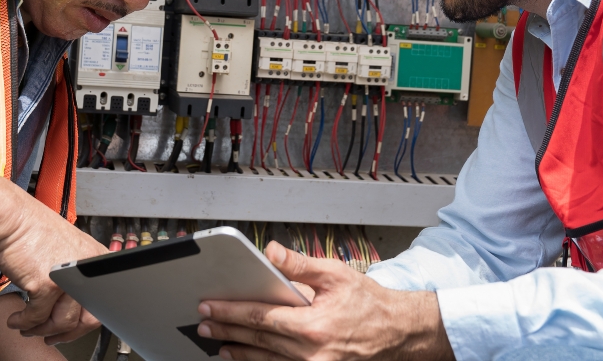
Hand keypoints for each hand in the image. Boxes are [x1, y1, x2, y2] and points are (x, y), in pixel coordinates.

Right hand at [0, 116, 107, 344]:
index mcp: (65, 236)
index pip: (101, 272)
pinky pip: (55, 308)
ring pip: (80, 306)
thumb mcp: (11, 226)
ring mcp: (59, 254)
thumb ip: (26, 244)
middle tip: (45, 323)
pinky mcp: (43, 266)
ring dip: (52, 322)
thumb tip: (31, 264)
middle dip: (73, 317)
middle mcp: (69, 243)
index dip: (93, 296)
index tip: (73, 310)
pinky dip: (36, 321)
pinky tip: (18, 315)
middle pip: (98, 294)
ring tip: (27, 319)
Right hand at [0, 192, 107, 343]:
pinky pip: (36, 317)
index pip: (101, 303)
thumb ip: (74, 276)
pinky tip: (17, 320)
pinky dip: (24, 323)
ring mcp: (67, 279)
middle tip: (51, 336)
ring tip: (29, 327)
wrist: (11, 219)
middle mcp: (86, 270)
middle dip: (66, 333)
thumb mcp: (67, 251)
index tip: (71, 329)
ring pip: (60, 322)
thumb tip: (71, 305)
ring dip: (41, 330)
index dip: (84, 322)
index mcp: (96, 260)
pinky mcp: (45, 285)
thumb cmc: (33, 230)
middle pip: (86, 319)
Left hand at [197, 242, 453, 360]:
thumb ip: (300, 265)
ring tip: (219, 344)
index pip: (260, 317)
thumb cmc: (369, 304)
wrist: (398, 333)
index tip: (209, 307)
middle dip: (227, 331)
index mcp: (313, 324)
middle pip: (257, 342)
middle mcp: (311, 352)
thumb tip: (271, 252)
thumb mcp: (336, 274)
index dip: (230, 312)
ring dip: (239, 352)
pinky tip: (247, 357)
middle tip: (204, 325)